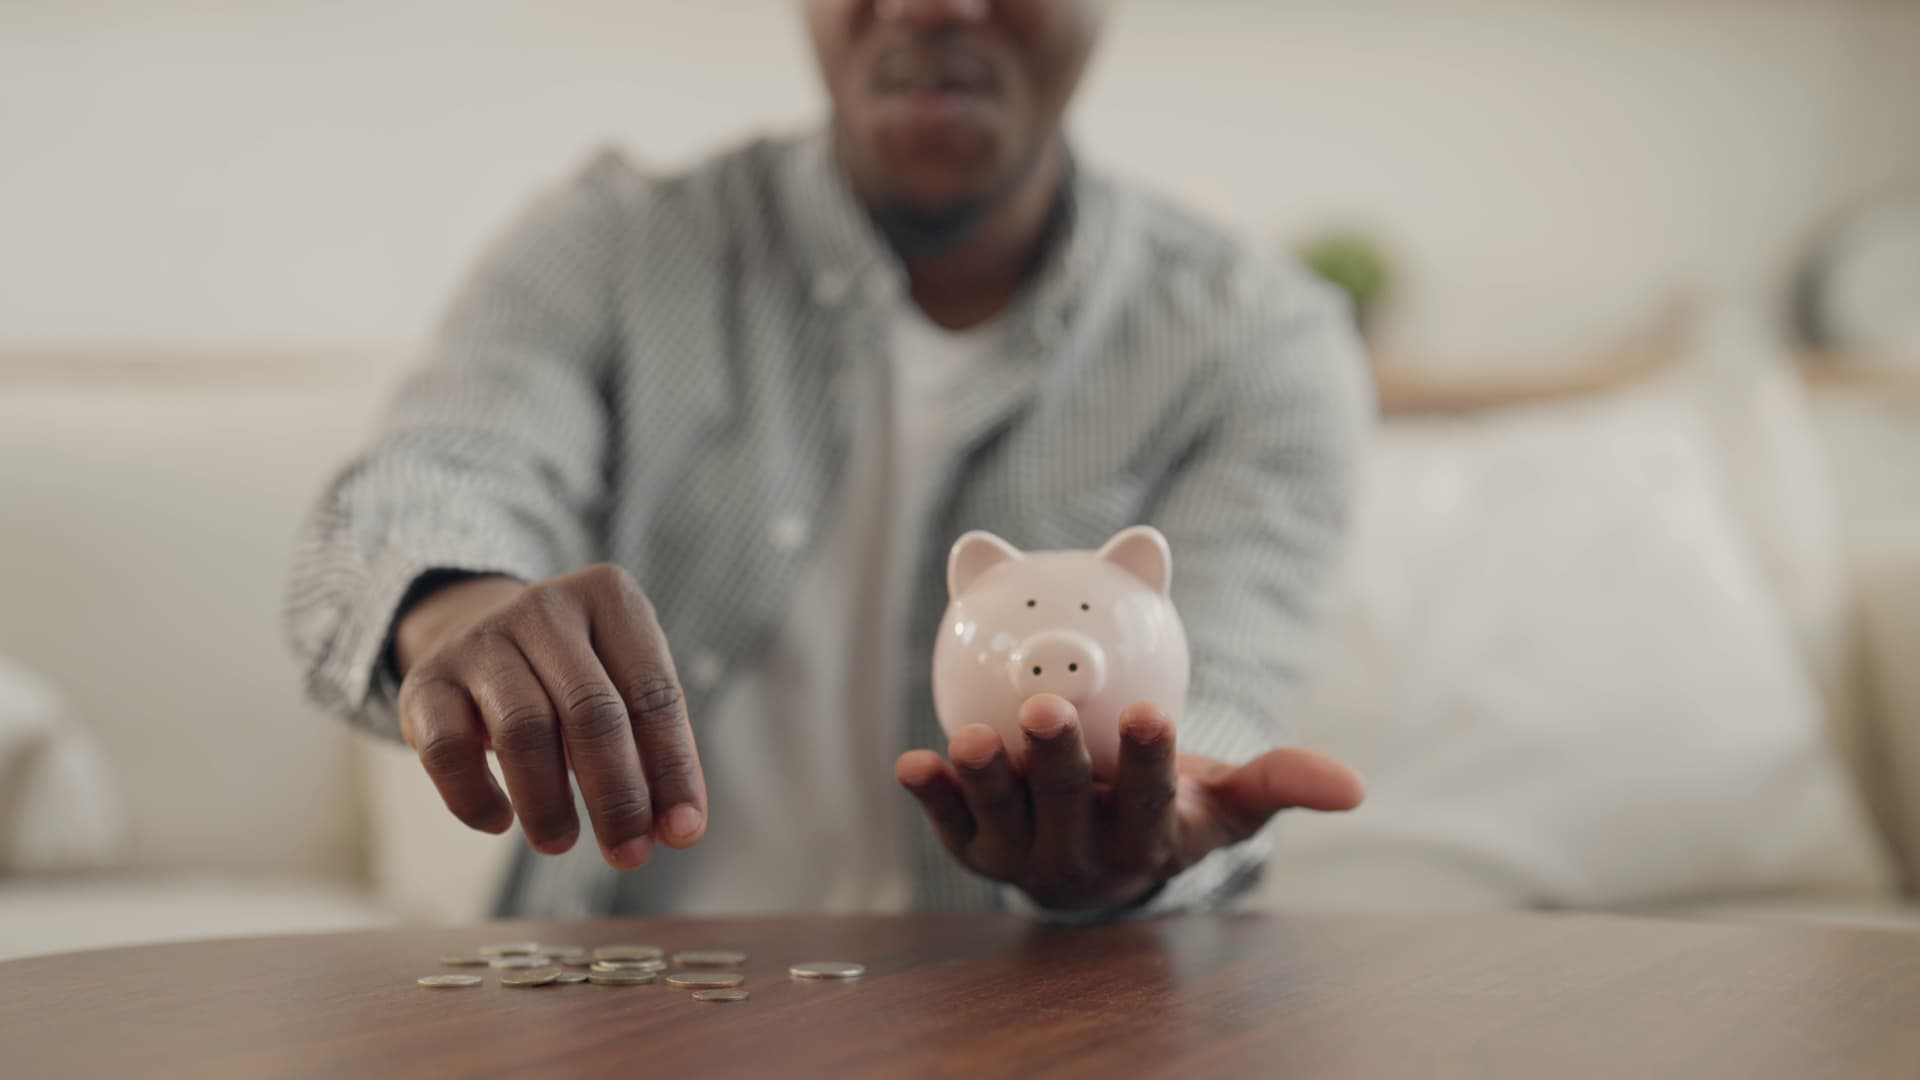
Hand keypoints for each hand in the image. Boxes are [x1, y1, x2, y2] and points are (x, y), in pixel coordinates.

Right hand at [392, 564, 707, 869]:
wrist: (474, 629)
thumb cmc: (570, 674)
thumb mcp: (621, 685)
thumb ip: (653, 747)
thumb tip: (678, 827)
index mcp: (610, 599)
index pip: (653, 693)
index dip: (672, 769)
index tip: (681, 832)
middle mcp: (545, 608)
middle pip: (592, 712)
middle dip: (617, 796)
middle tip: (629, 855)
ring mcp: (481, 639)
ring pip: (523, 731)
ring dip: (548, 803)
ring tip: (561, 842)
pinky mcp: (427, 680)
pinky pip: (449, 751)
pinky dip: (476, 798)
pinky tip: (499, 821)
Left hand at [895, 694, 1363, 910]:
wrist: (1101, 850)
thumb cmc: (1170, 803)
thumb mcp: (1226, 794)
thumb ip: (1281, 780)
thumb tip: (1355, 786)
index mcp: (1146, 836)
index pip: (1148, 798)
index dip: (1147, 760)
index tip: (1152, 711)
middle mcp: (1083, 855)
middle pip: (1068, 808)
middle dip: (1058, 762)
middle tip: (1048, 708)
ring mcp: (1024, 856)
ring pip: (1003, 818)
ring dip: (985, 781)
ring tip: (973, 736)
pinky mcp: (976, 851)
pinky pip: (951, 823)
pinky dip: (932, 797)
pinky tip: (910, 763)